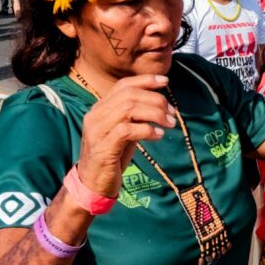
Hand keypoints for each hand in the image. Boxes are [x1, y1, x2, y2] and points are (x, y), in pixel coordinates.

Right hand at [77, 75, 174, 197]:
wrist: (92, 183)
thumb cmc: (112, 155)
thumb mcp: (124, 131)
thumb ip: (135, 116)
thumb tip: (160, 104)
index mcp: (100, 108)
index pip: (123, 85)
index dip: (145, 80)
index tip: (165, 81)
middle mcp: (95, 115)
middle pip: (129, 95)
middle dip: (156, 100)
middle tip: (172, 113)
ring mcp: (97, 131)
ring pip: (128, 109)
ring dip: (155, 114)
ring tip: (169, 123)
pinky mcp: (103, 147)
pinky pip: (127, 130)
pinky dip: (147, 130)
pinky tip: (159, 136)